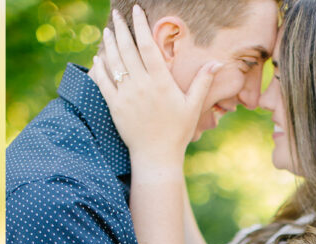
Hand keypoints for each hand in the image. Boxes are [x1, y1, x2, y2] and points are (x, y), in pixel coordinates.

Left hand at [89, 5, 221, 168]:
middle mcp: (141, 86)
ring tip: (107, 30)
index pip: (148, 46)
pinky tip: (98, 57)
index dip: (141, 26)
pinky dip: (99, 69)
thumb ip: (203, 82)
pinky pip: (103, 84)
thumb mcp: (193, 106)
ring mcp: (126, 96)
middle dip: (121, 29)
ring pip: (114, 64)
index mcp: (161, 82)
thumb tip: (217, 62)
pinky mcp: (115, 108)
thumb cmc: (177, 132)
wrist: (156, 156)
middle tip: (116, 14)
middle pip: (127, 50)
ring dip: (109, 45)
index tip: (136, 11)